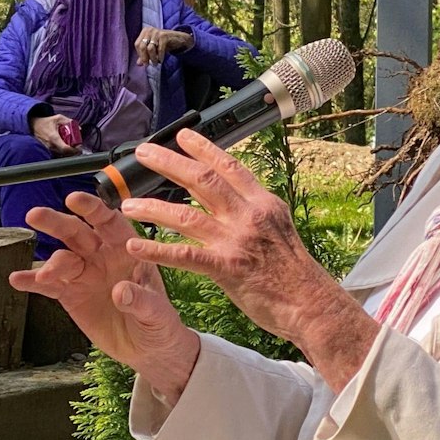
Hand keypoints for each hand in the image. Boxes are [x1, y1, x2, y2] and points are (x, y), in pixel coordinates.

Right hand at [11, 191, 201, 398]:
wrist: (147, 350)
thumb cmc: (159, 324)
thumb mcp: (158, 315)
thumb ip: (141, 301)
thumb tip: (121, 292)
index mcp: (127, 250)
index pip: (109, 222)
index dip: (92, 209)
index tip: (74, 199)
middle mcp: (102, 256)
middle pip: (77, 233)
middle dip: (56, 222)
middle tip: (36, 215)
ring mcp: (84, 274)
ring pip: (61, 257)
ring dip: (48, 262)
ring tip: (43, 277)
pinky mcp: (70, 295)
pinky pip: (49, 285)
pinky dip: (32, 281)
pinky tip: (17, 279)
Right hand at [30, 114, 80, 155]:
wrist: (34, 125)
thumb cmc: (46, 122)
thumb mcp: (58, 118)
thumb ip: (69, 121)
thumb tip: (79, 128)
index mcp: (54, 137)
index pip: (65, 148)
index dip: (74, 150)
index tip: (79, 148)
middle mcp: (51, 145)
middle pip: (65, 153)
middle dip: (73, 152)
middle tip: (78, 148)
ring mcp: (49, 148)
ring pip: (61, 154)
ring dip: (68, 152)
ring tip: (73, 147)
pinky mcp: (48, 149)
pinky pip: (58, 153)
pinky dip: (63, 152)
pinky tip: (66, 147)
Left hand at [118, 129, 378, 389]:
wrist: (312, 303)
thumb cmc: (294, 272)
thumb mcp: (279, 228)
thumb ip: (254, 210)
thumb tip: (235, 195)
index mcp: (262, 203)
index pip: (229, 166)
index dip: (203, 149)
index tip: (180, 135)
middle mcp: (249, 215)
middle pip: (202, 180)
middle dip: (169, 163)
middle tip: (143, 153)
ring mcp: (237, 240)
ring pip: (186, 215)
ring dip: (152, 208)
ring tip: (127, 205)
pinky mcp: (227, 267)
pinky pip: (184, 255)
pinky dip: (157, 250)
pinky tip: (135, 246)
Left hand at [134, 26, 192, 65]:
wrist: (178, 39)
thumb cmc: (164, 43)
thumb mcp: (153, 48)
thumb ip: (145, 55)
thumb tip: (138, 64)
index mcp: (144, 32)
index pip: (137, 44)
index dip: (139, 54)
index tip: (144, 62)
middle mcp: (149, 30)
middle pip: (142, 46)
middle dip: (144, 58)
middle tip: (148, 65)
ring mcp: (156, 32)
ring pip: (150, 48)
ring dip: (153, 58)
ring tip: (155, 63)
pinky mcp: (164, 35)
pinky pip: (160, 48)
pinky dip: (160, 56)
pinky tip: (161, 60)